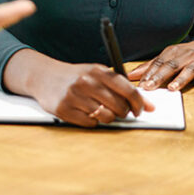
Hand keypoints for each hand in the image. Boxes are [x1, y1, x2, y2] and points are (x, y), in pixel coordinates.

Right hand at [26, 58, 153, 127]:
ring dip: (108, 117)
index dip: (139, 103)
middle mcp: (86, 82)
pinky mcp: (64, 110)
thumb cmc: (76, 76)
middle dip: (123, 112)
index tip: (141, 110)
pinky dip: (92, 121)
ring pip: (106, 117)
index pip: (128, 90)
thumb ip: (122, 87)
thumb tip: (149, 106)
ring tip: (100, 110)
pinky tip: (86, 112)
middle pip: (119, 106)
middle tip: (119, 111)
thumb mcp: (97, 74)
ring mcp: (74, 96)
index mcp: (97, 70)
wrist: (44, 76)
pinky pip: (90, 124)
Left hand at [129, 35, 193, 93]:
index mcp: (173, 52)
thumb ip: (151, 66)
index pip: (158, 63)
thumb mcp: (171, 56)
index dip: (148, 74)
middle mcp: (186, 56)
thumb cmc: (190, 54)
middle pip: (171, 66)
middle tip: (149, 87)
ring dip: (180, 79)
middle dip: (159, 77)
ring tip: (171, 88)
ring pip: (189, 70)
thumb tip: (131, 75)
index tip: (139, 85)